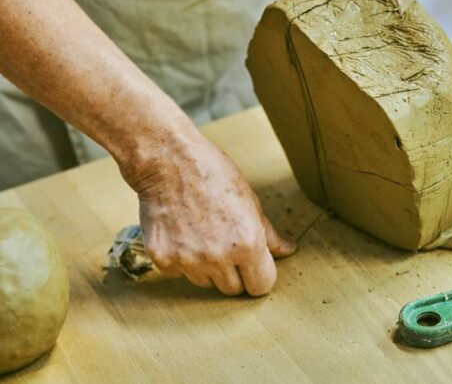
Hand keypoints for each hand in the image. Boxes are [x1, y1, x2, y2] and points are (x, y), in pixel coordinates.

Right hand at [126, 135, 295, 295]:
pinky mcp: (163, 260)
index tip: (253, 264)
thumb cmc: (213, 174)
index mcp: (248, 243)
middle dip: (234, 272)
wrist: (168, 161)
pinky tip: (181, 233)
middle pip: (233, 289)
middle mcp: (219, 258)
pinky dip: (181, 260)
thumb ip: (269, 233)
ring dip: (207, 267)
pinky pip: (179, 274)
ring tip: (202, 234)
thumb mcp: (250, 200)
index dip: (259, 275)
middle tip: (225, 244)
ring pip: (205, 283)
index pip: (261, 286)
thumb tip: (287, 251)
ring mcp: (188, 261)